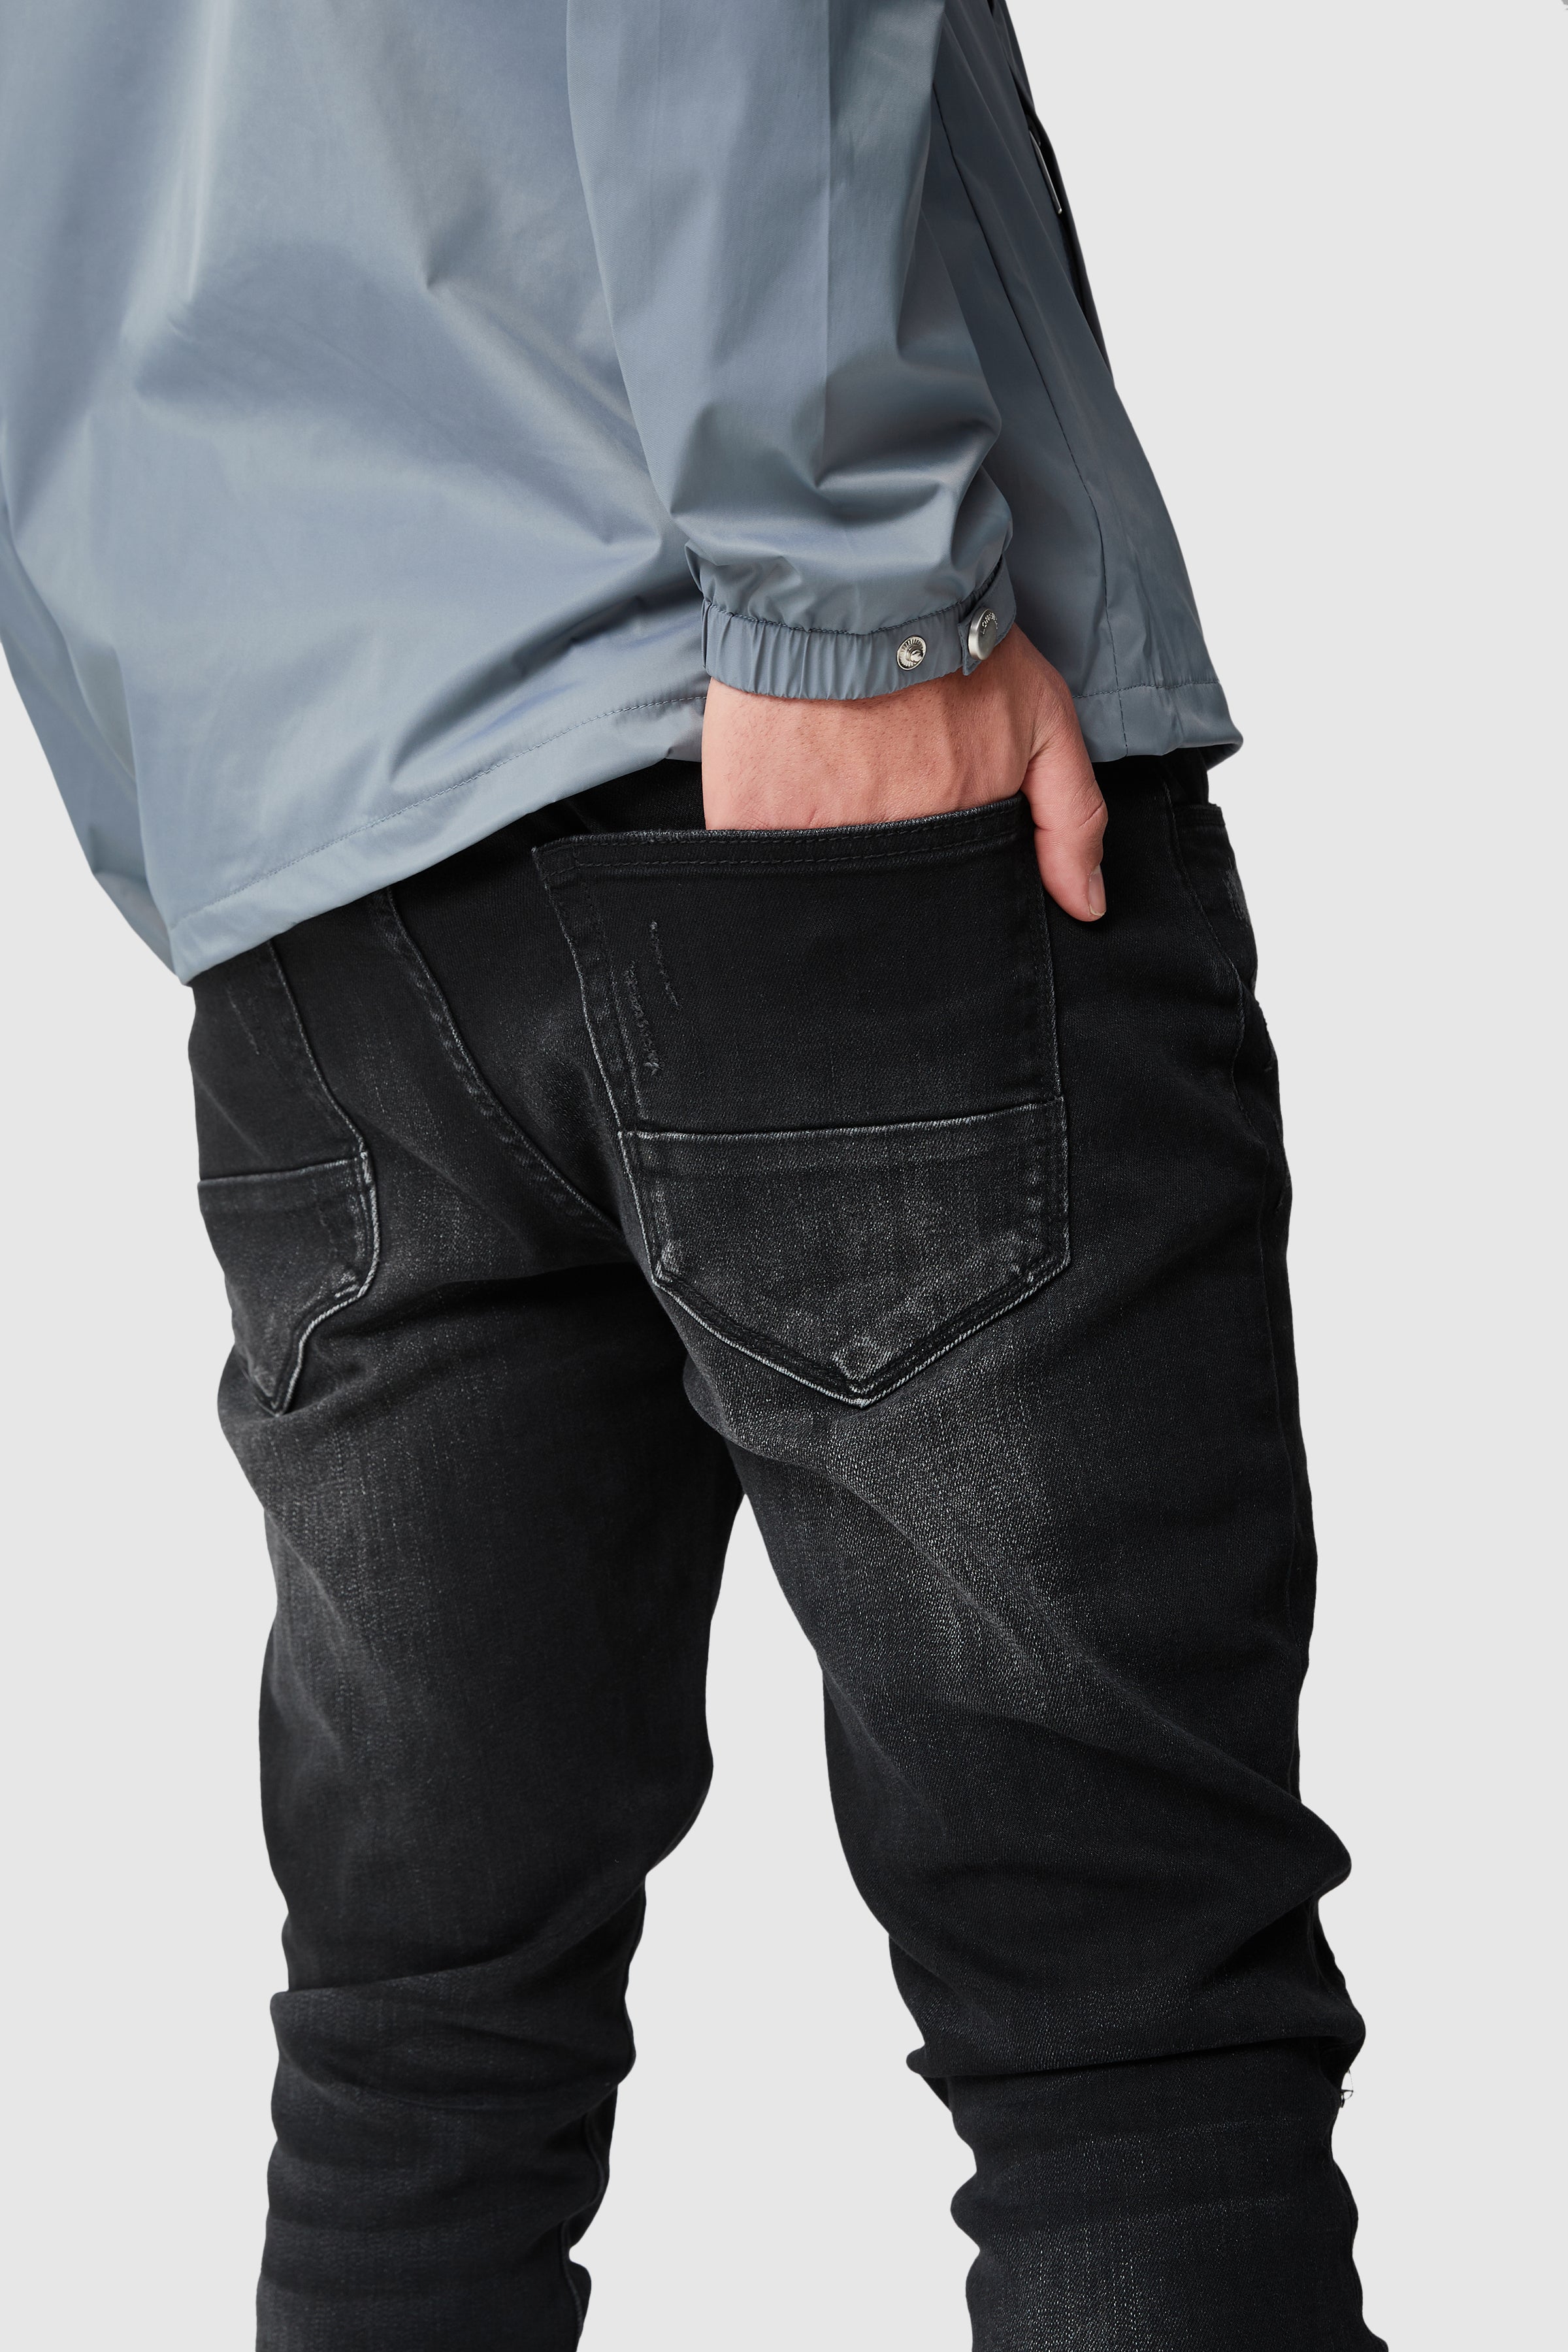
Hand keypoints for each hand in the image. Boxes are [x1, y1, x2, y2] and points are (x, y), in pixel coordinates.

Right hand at [701, 625, 1106, 919]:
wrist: (858, 580)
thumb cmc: (955, 640)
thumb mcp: (1042, 716)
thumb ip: (1072, 817)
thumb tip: (1087, 908)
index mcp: (957, 830)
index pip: (950, 899)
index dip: (940, 887)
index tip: (929, 848)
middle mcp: (888, 846)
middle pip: (883, 903)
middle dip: (883, 882)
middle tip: (874, 806)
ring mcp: (814, 836)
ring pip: (817, 895)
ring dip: (818, 870)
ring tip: (824, 796)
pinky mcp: (748, 815)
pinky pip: (751, 863)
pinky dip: (757, 849)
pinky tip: (768, 805)